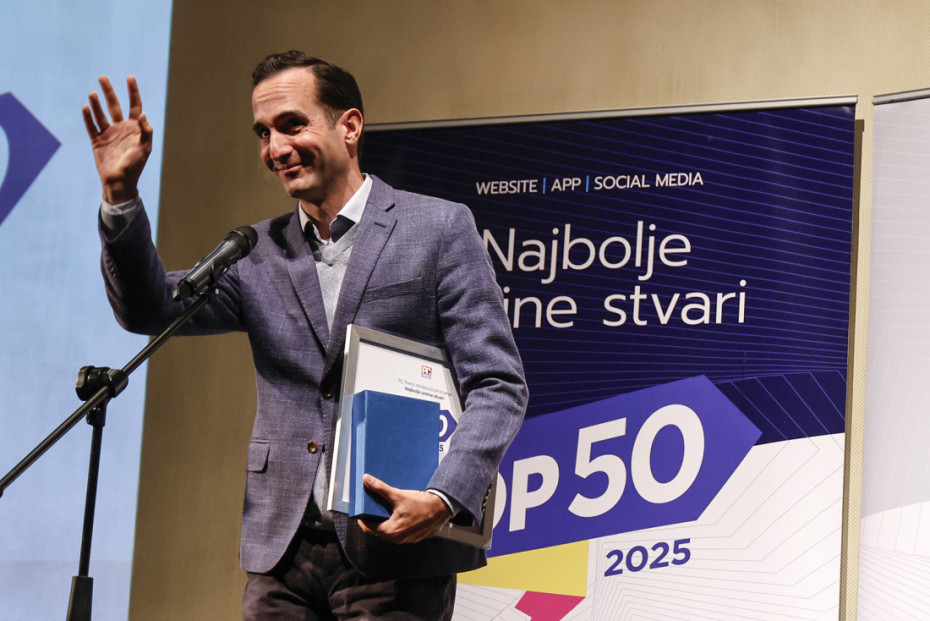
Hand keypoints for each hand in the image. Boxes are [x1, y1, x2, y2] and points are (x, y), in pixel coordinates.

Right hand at [82, 75, 152, 203]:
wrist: (120, 182)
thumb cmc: (135, 166)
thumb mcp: (145, 148)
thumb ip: (145, 132)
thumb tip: (143, 115)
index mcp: (135, 129)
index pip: (135, 106)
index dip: (133, 92)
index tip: (130, 77)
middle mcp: (121, 128)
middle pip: (115, 106)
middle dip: (109, 92)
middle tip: (103, 77)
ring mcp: (109, 134)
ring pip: (101, 114)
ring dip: (96, 103)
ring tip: (92, 93)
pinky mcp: (97, 141)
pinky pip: (91, 126)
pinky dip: (88, 117)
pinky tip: (85, 107)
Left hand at [357, 474, 451, 543]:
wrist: (442, 507)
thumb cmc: (422, 504)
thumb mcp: (398, 495)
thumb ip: (380, 488)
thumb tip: (367, 480)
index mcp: (390, 532)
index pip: (369, 527)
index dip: (363, 518)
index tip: (360, 511)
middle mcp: (398, 539)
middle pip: (379, 531)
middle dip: (374, 520)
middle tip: (371, 509)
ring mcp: (407, 539)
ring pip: (390, 532)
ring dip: (386, 523)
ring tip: (384, 511)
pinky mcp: (415, 537)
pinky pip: (401, 532)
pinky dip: (397, 525)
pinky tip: (398, 515)